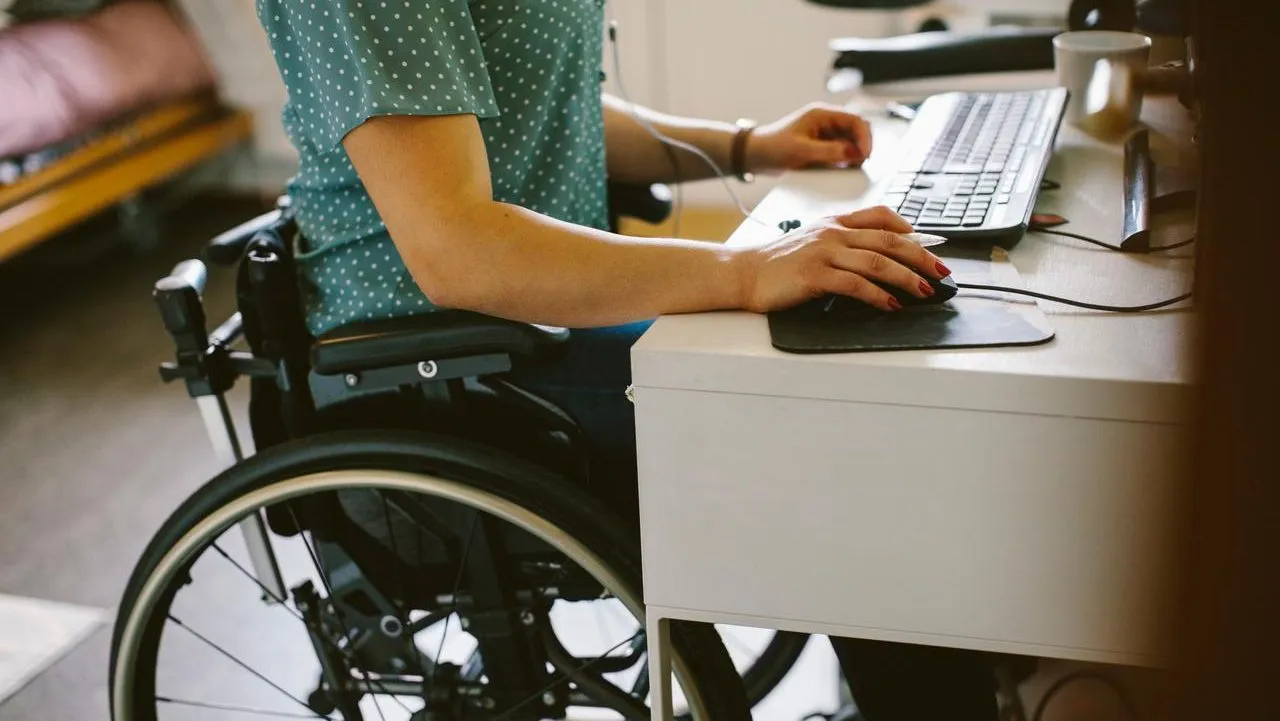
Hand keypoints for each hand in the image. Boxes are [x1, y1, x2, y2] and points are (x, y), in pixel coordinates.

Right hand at [734, 206, 951, 312]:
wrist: (744, 272)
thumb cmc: (777, 262)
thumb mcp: (813, 242)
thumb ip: (843, 243)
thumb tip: (878, 258)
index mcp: (835, 222)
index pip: (882, 216)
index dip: (912, 229)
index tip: (933, 243)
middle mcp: (833, 233)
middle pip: (889, 240)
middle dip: (921, 256)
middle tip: (941, 270)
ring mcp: (824, 252)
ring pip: (877, 261)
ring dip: (906, 277)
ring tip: (925, 290)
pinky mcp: (815, 274)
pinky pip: (855, 284)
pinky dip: (877, 295)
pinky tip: (890, 305)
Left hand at [747, 102, 873, 173]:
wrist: (755, 155)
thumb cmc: (772, 147)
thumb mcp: (802, 151)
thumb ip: (829, 151)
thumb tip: (854, 153)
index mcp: (822, 114)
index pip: (855, 119)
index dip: (865, 136)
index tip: (865, 154)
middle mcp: (827, 122)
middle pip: (857, 130)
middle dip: (862, 146)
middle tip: (861, 163)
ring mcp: (825, 135)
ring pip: (851, 142)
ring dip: (855, 154)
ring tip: (851, 168)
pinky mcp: (822, 147)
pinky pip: (841, 152)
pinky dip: (846, 161)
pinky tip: (842, 169)